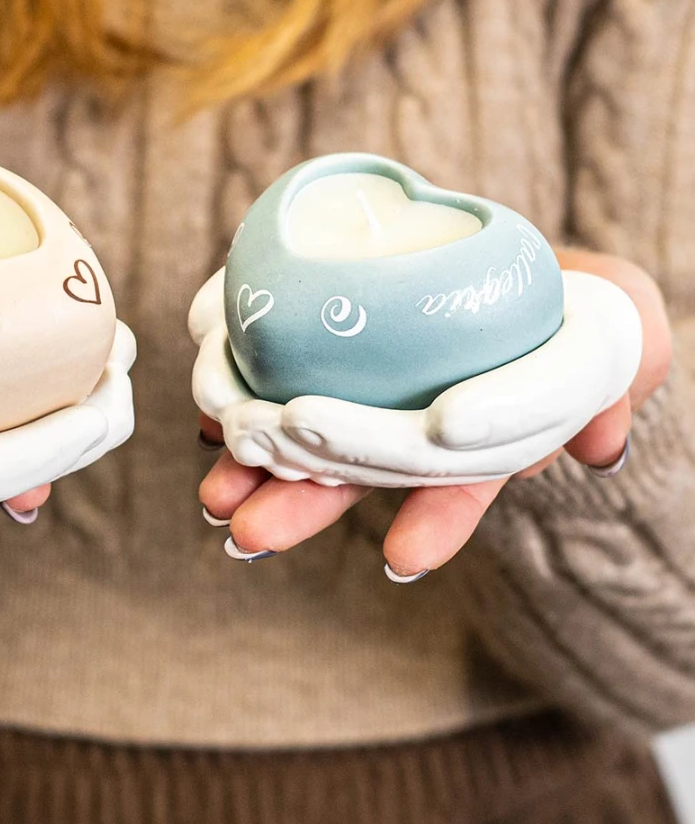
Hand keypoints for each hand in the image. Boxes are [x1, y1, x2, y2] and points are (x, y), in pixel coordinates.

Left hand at [197, 249, 671, 577]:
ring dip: (256, 467)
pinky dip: (239, 386)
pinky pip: (278, 368)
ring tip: (213, 497)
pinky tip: (203, 413)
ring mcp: (372, 390)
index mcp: (485, 426)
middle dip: (305, 506)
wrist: (510, 265)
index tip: (400, 557)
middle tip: (248, 533)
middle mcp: (419, 420)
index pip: (467, 477)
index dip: (440, 515)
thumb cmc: (568, 302)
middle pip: (360, 468)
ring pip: (307, 437)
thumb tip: (597, 446)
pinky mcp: (329, 343)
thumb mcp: (619, 325)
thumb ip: (620, 377)